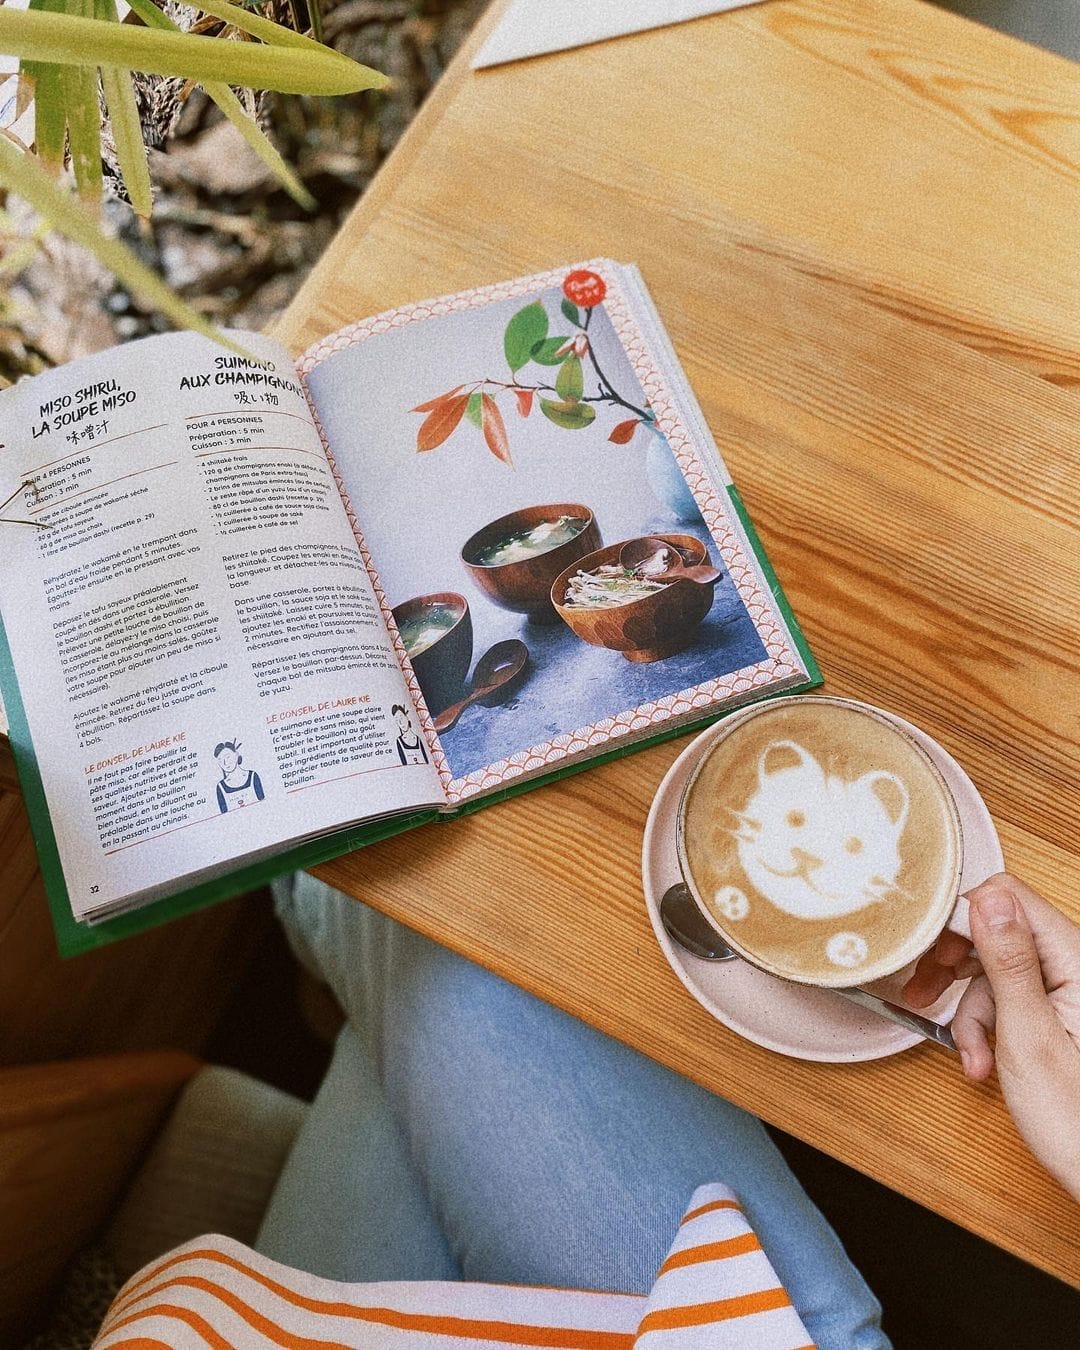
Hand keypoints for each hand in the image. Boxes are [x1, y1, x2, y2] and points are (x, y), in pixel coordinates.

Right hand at [903, 872, 1079, 1199]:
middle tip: (922, 992)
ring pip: (997, 967)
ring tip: (969, 1054)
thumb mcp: (1029, 1036)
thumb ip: (1009, 961)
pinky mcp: (1062, 1007)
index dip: (961, 916)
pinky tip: (985, 1061)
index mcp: (1077, 960)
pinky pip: (1011, 994)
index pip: (1009, 898)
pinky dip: (989, 1024)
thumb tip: (986, 899)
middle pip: (998, 930)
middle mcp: (1076, 965)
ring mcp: (1069, 987)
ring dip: (971, 1007)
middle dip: (956, 965)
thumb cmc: (1077, 1120)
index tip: (925, 945)